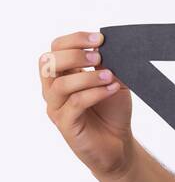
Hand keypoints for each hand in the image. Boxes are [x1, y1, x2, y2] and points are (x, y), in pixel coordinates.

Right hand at [40, 30, 134, 180]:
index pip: (55, 49)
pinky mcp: (66, 125)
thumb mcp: (114, 81)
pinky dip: (95, 93)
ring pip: (60, 84)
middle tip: (99, 56)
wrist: (120, 143)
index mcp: (63, 75)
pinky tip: (112, 89)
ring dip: (87, 76)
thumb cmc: (112, 111)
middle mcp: (54, 90)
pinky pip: (75, 104)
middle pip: (49, 63)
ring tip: (109, 76)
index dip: (74, 40)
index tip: (99, 38)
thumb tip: (109, 45)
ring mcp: (57, 108)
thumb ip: (108, 64)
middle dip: (75, 55)